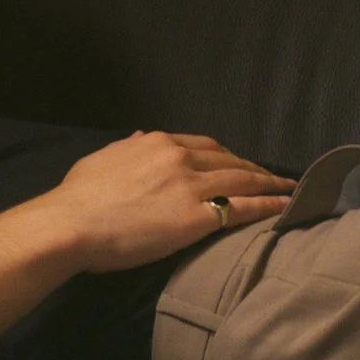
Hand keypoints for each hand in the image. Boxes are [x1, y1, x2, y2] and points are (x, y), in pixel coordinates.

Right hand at [37, 131, 292, 271]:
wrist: (71, 224)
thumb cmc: (78, 197)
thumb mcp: (103, 158)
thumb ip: (128, 146)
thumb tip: (142, 135)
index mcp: (158, 143)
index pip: (204, 145)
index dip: (226, 154)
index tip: (238, 162)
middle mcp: (180, 158)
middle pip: (229, 159)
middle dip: (253, 166)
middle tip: (271, 175)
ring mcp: (191, 187)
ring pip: (243, 179)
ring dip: (269, 182)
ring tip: (287, 187)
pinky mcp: (197, 218)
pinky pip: (242, 208)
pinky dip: (267, 205)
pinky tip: (284, 205)